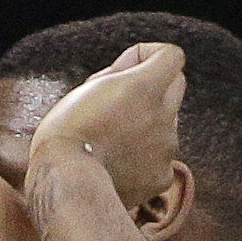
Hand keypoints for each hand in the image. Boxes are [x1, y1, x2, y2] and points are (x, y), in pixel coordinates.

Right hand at [26, 42, 186, 216]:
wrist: (67, 184)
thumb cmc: (65, 136)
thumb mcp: (84, 89)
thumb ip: (115, 77)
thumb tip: (129, 76)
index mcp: (144, 87)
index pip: (171, 56)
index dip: (148, 56)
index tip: (128, 68)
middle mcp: (163, 115)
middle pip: (176, 86)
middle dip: (153, 88)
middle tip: (120, 102)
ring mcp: (166, 148)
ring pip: (166, 125)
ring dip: (145, 125)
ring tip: (110, 140)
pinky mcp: (161, 176)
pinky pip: (160, 159)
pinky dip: (144, 159)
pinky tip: (118, 164)